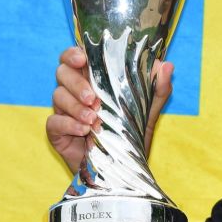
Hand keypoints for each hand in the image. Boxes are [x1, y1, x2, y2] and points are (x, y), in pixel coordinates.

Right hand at [45, 46, 173, 173]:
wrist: (123, 168)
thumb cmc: (131, 134)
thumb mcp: (149, 111)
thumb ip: (158, 88)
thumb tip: (167, 65)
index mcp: (92, 80)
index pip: (74, 58)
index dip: (73, 53)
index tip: (81, 58)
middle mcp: (75, 92)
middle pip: (62, 73)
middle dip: (76, 83)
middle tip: (93, 98)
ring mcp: (64, 111)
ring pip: (58, 96)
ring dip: (75, 105)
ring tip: (93, 118)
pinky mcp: (57, 132)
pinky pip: (54, 122)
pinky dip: (68, 124)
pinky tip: (84, 130)